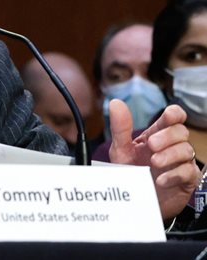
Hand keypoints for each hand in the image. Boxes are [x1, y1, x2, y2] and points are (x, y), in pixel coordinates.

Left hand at [108, 99, 200, 219]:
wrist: (135, 200)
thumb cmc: (131, 172)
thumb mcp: (121, 150)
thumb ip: (120, 128)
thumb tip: (116, 103)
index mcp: (156, 134)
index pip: (173, 117)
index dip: (174, 114)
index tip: (170, 116)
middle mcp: (171, 146)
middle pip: (181, 131)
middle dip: (167, 136)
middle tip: (151, 145)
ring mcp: (180, 162)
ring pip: (187, 150)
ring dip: (170, 155)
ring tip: (154, 162)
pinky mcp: (186, 180)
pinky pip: (188, 172)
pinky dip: (174, 174)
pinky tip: (161, 180)